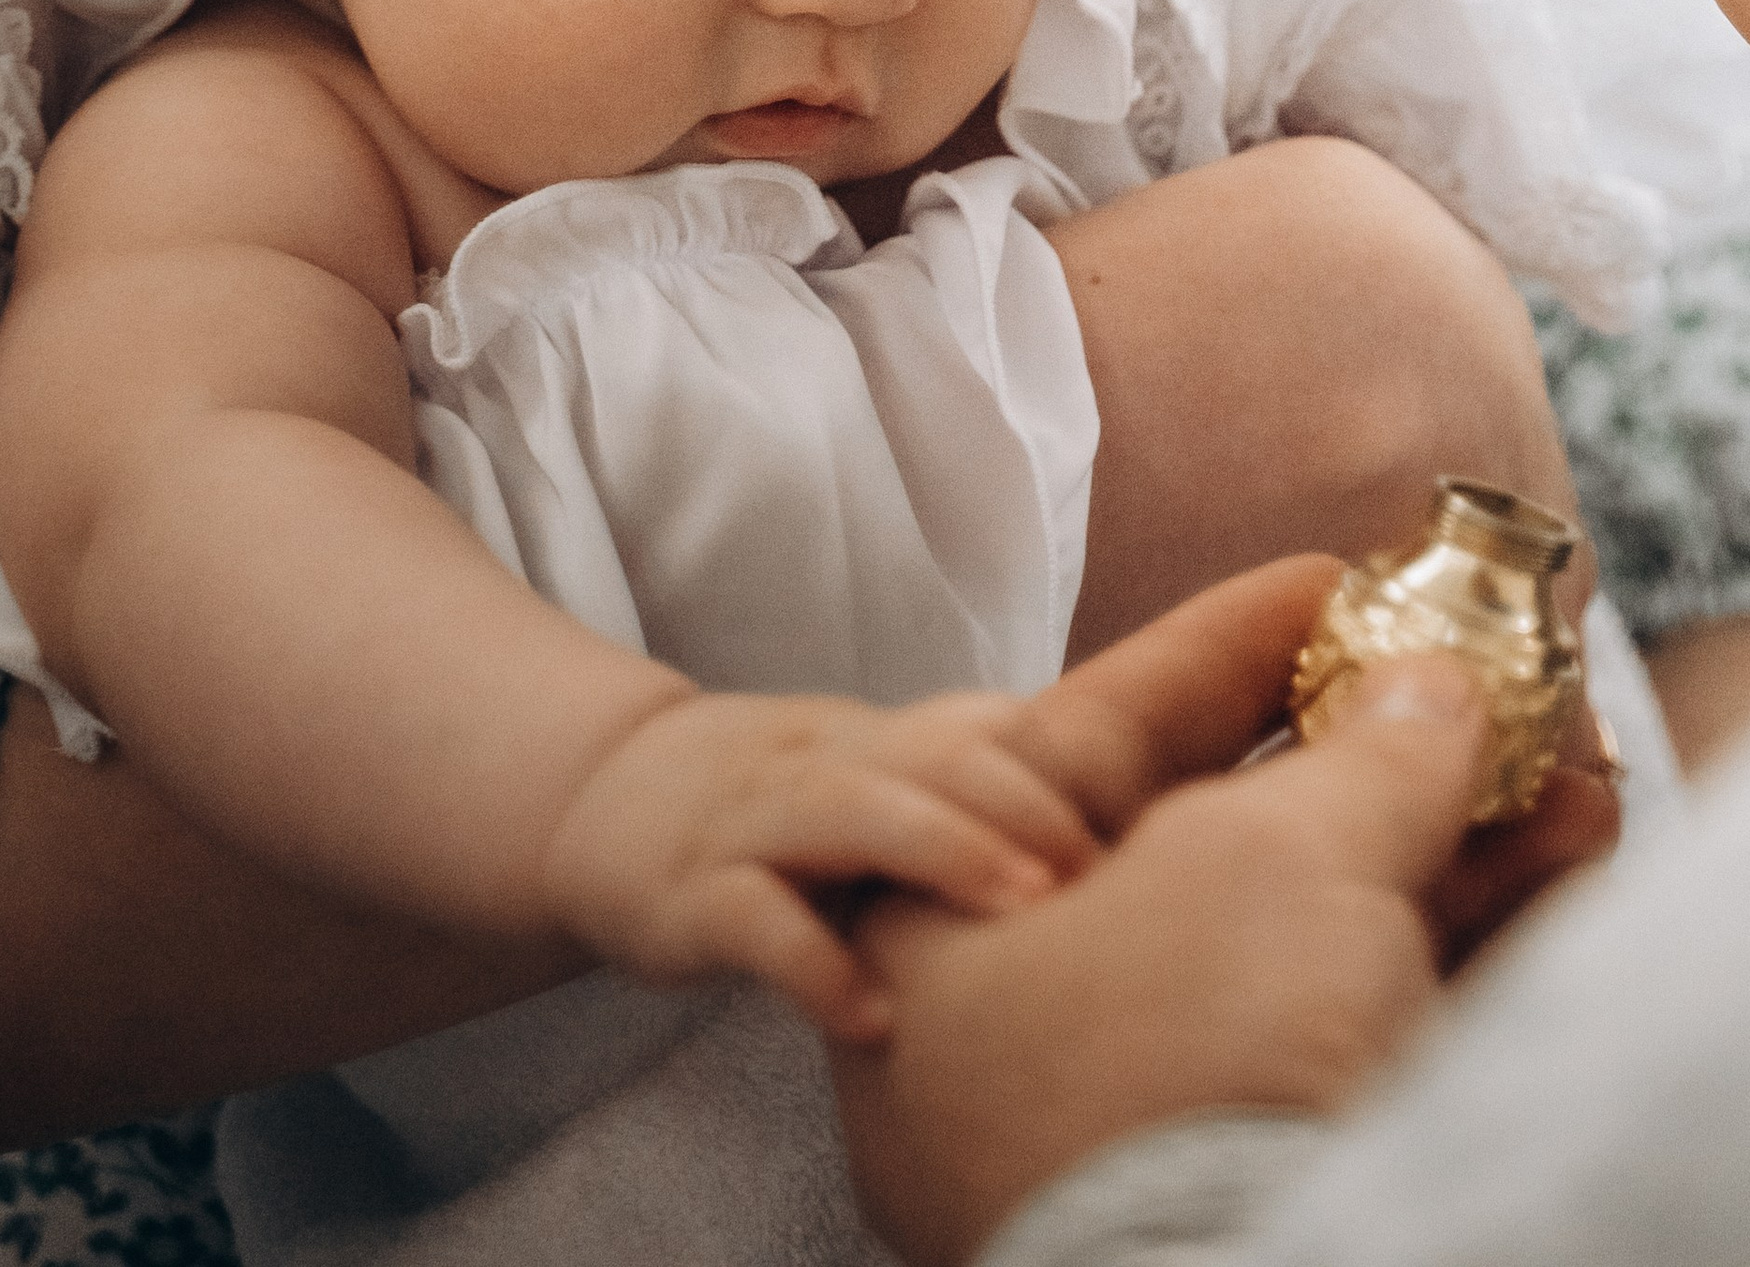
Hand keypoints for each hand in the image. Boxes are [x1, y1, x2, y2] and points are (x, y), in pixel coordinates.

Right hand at [541, 686, 1097, 1044]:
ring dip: (948, 850)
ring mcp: (756, 826)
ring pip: (854, 813)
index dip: (1060, 774)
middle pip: (934, 756)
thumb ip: (964, 790)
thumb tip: (1105, 819)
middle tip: (1103, 867)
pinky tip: (872, 1017)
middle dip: (1026, 805)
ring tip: (1028, 906)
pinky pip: (755, 922)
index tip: (1139, 829)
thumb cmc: (781, 806)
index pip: (980, 731)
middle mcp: (826, 767)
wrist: (610, 797)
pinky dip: (814, 965)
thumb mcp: (870, 778)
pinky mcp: (692, 898)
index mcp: (877, 743)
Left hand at [832, 560, 1616, 1266]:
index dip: (1226, 648)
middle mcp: (1033, 1051)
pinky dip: (1480, 946)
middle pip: (1225, 848)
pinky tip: (1581, 849)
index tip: (1336, 578)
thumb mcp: (1280, 857)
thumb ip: (1366, 752)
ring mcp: (1151, 1141)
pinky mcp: (1268, 1192)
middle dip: (1380, 747)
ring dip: (1459, 841)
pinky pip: (1378, 1038)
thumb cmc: (1201, 1065)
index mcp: (949, 951)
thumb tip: (1431, 688)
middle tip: (1480, 664)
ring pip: (1322, 948)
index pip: (1089, 743)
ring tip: (1575, 755)